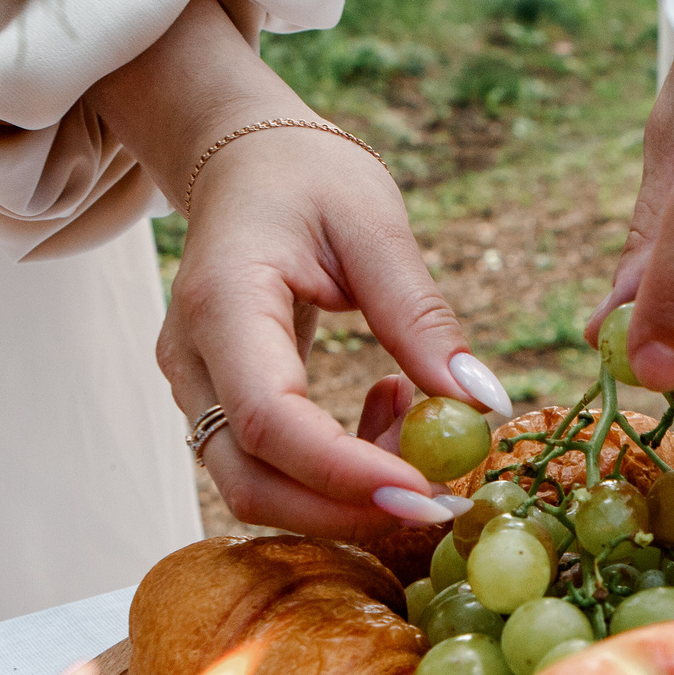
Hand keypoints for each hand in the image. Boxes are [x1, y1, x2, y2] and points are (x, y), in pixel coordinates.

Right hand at [92, 0, 508, 533]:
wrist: (245, 165)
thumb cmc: (307, 177)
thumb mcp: (374, 223)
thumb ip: (419, 314)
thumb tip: (480, 402)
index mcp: (223, 301)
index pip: (268, 416)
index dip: (342, 470)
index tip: (425, 489)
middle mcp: (192, 359)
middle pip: (249, 480)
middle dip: (347, 509)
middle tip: (441, 499)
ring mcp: (196, 390)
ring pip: (257, 486)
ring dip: (348, 490)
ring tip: (422, 421)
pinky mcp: (220, 406)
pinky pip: (271, 467)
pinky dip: (339, 468)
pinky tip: (392, 403)